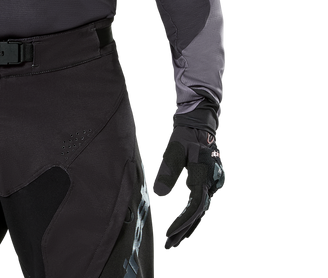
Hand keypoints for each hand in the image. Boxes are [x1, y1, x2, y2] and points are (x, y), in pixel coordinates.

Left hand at [150, 126, 226, 251]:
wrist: (198, 126)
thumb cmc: (184, 137)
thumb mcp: (173, 151)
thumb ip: (167, 171)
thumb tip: (159, 196)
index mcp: (204, 176)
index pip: (194, 206)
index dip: (182, 222)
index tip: (169, 234)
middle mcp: (212, 183)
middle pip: (200, 214)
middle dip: (185, 231)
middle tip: (170, 246)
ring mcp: (213, 184)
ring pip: (203, 211)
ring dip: (189, 227)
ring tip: (175, 241)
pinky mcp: (210, 184)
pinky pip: (202, 205)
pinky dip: (193, 218)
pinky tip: (185, 226)